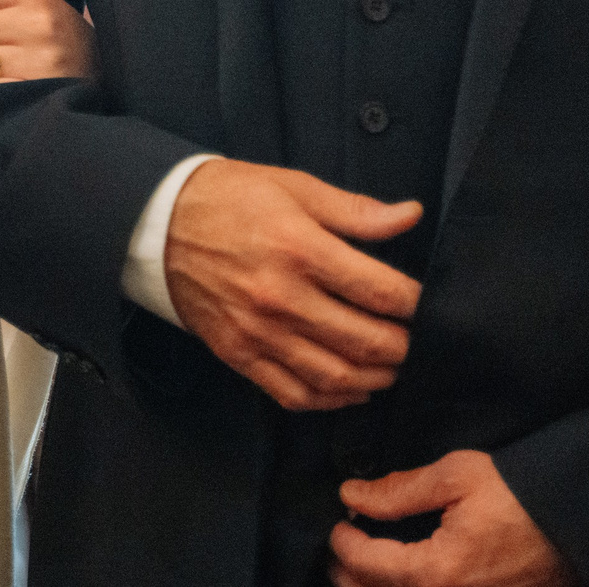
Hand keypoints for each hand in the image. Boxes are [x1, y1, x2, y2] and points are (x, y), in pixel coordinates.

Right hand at [164, 157, 421, 410]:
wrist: (158, 223)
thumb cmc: (231, 198)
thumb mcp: (294, 187)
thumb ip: (355, 210)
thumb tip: (410, 216)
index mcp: (300, 248)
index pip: (380, 291)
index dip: (416, 304)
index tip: (429, 305)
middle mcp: (282, 298)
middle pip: (365, 341)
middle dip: (404, 348)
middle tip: (418, 342)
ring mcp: (259, 332)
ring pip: (335, 377)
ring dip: (375, 380)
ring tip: (392, 368)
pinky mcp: (238, 355)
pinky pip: (294, 394)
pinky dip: (330, 401)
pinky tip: (350, 390)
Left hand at [329, 450, 577, 586]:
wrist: (580, 522)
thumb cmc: (521, 495)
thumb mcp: (457, 477)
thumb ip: (399, 491)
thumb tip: (352, 496)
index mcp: (437, 572)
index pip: (365, 565)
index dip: (342, 542)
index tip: (338, 522)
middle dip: (348, 575)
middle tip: (343, 548)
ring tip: (364, 565)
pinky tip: (402, 576)